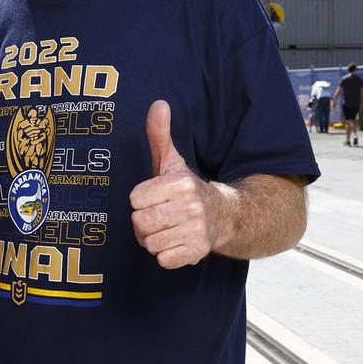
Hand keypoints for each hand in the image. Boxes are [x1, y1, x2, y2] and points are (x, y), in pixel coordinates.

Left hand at [129, 100, 233, 269]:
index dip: (141, 200)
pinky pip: (163, 260)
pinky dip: (166, 255)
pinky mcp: (198, 252)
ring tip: (168, 229)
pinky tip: (176, 243)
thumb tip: (158, 104)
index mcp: (180, 183)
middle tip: (159, 217)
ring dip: (154, 239)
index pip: (135, 198)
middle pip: (139, 222)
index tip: (154, 198)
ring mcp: (196, 230)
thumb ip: (160, 135)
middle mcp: (191, 206)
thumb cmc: (188, 189)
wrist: (226, 216)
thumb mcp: (173, 162)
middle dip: (144, 223)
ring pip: (150, 242)